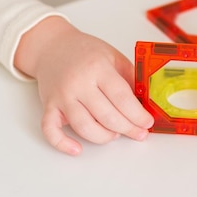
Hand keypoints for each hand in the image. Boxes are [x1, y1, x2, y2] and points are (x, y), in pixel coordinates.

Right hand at [14, 16, 153, 154]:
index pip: (121, 97)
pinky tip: (77, 149)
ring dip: (104, 137)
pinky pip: (50, 130)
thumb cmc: (85, 52)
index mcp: (98, 68)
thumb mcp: (113, 57)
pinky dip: (62, 143)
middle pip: (106, 115)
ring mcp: (62, 96)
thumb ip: (129, 78)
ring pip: (84, 127)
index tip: (147, 123)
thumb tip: (146, 103)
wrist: (52, 46)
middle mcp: (78, 83)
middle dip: (127, 128)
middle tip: (139, 133)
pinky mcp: (48, 106)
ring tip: (116, 134)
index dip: (137, 114)